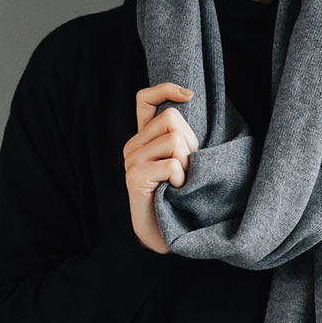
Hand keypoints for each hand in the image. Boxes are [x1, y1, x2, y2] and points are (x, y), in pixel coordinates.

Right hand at [125, 82, 197, 253]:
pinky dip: (182, 178)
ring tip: (180, 182)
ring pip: (174, 141)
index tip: (189, 94)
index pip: (145, 99)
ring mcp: (131, 161)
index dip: (165, 90)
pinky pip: (171, 164)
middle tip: (186, 169)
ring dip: (187, 163)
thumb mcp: (184, 159)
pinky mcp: (135, 178)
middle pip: (171, 119)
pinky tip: (176, 190)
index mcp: (144, 138)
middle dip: (190, 142)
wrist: (166, 232)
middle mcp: (133, 146)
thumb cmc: (180, 196)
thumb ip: (181, 137)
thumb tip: (190, 101)